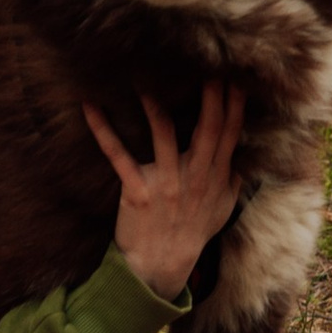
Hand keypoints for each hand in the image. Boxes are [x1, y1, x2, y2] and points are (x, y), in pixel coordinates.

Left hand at [85, 81, 246, 299]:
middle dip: (210, 97)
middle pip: (207, 129)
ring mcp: (166, 184)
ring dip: (155, 105)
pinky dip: (103, 131)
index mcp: (214, 177)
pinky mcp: (137, 191)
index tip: (237, 78)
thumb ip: (232, 180)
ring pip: (163, 135)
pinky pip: (118, 156)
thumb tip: (241, 155)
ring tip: (146, 78)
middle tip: (210, 66)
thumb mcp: (222, 209)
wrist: (161, 266)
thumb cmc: (191, 234)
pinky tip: (90, 108)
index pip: (229, 135)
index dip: (235, 106)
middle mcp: (194, 177)